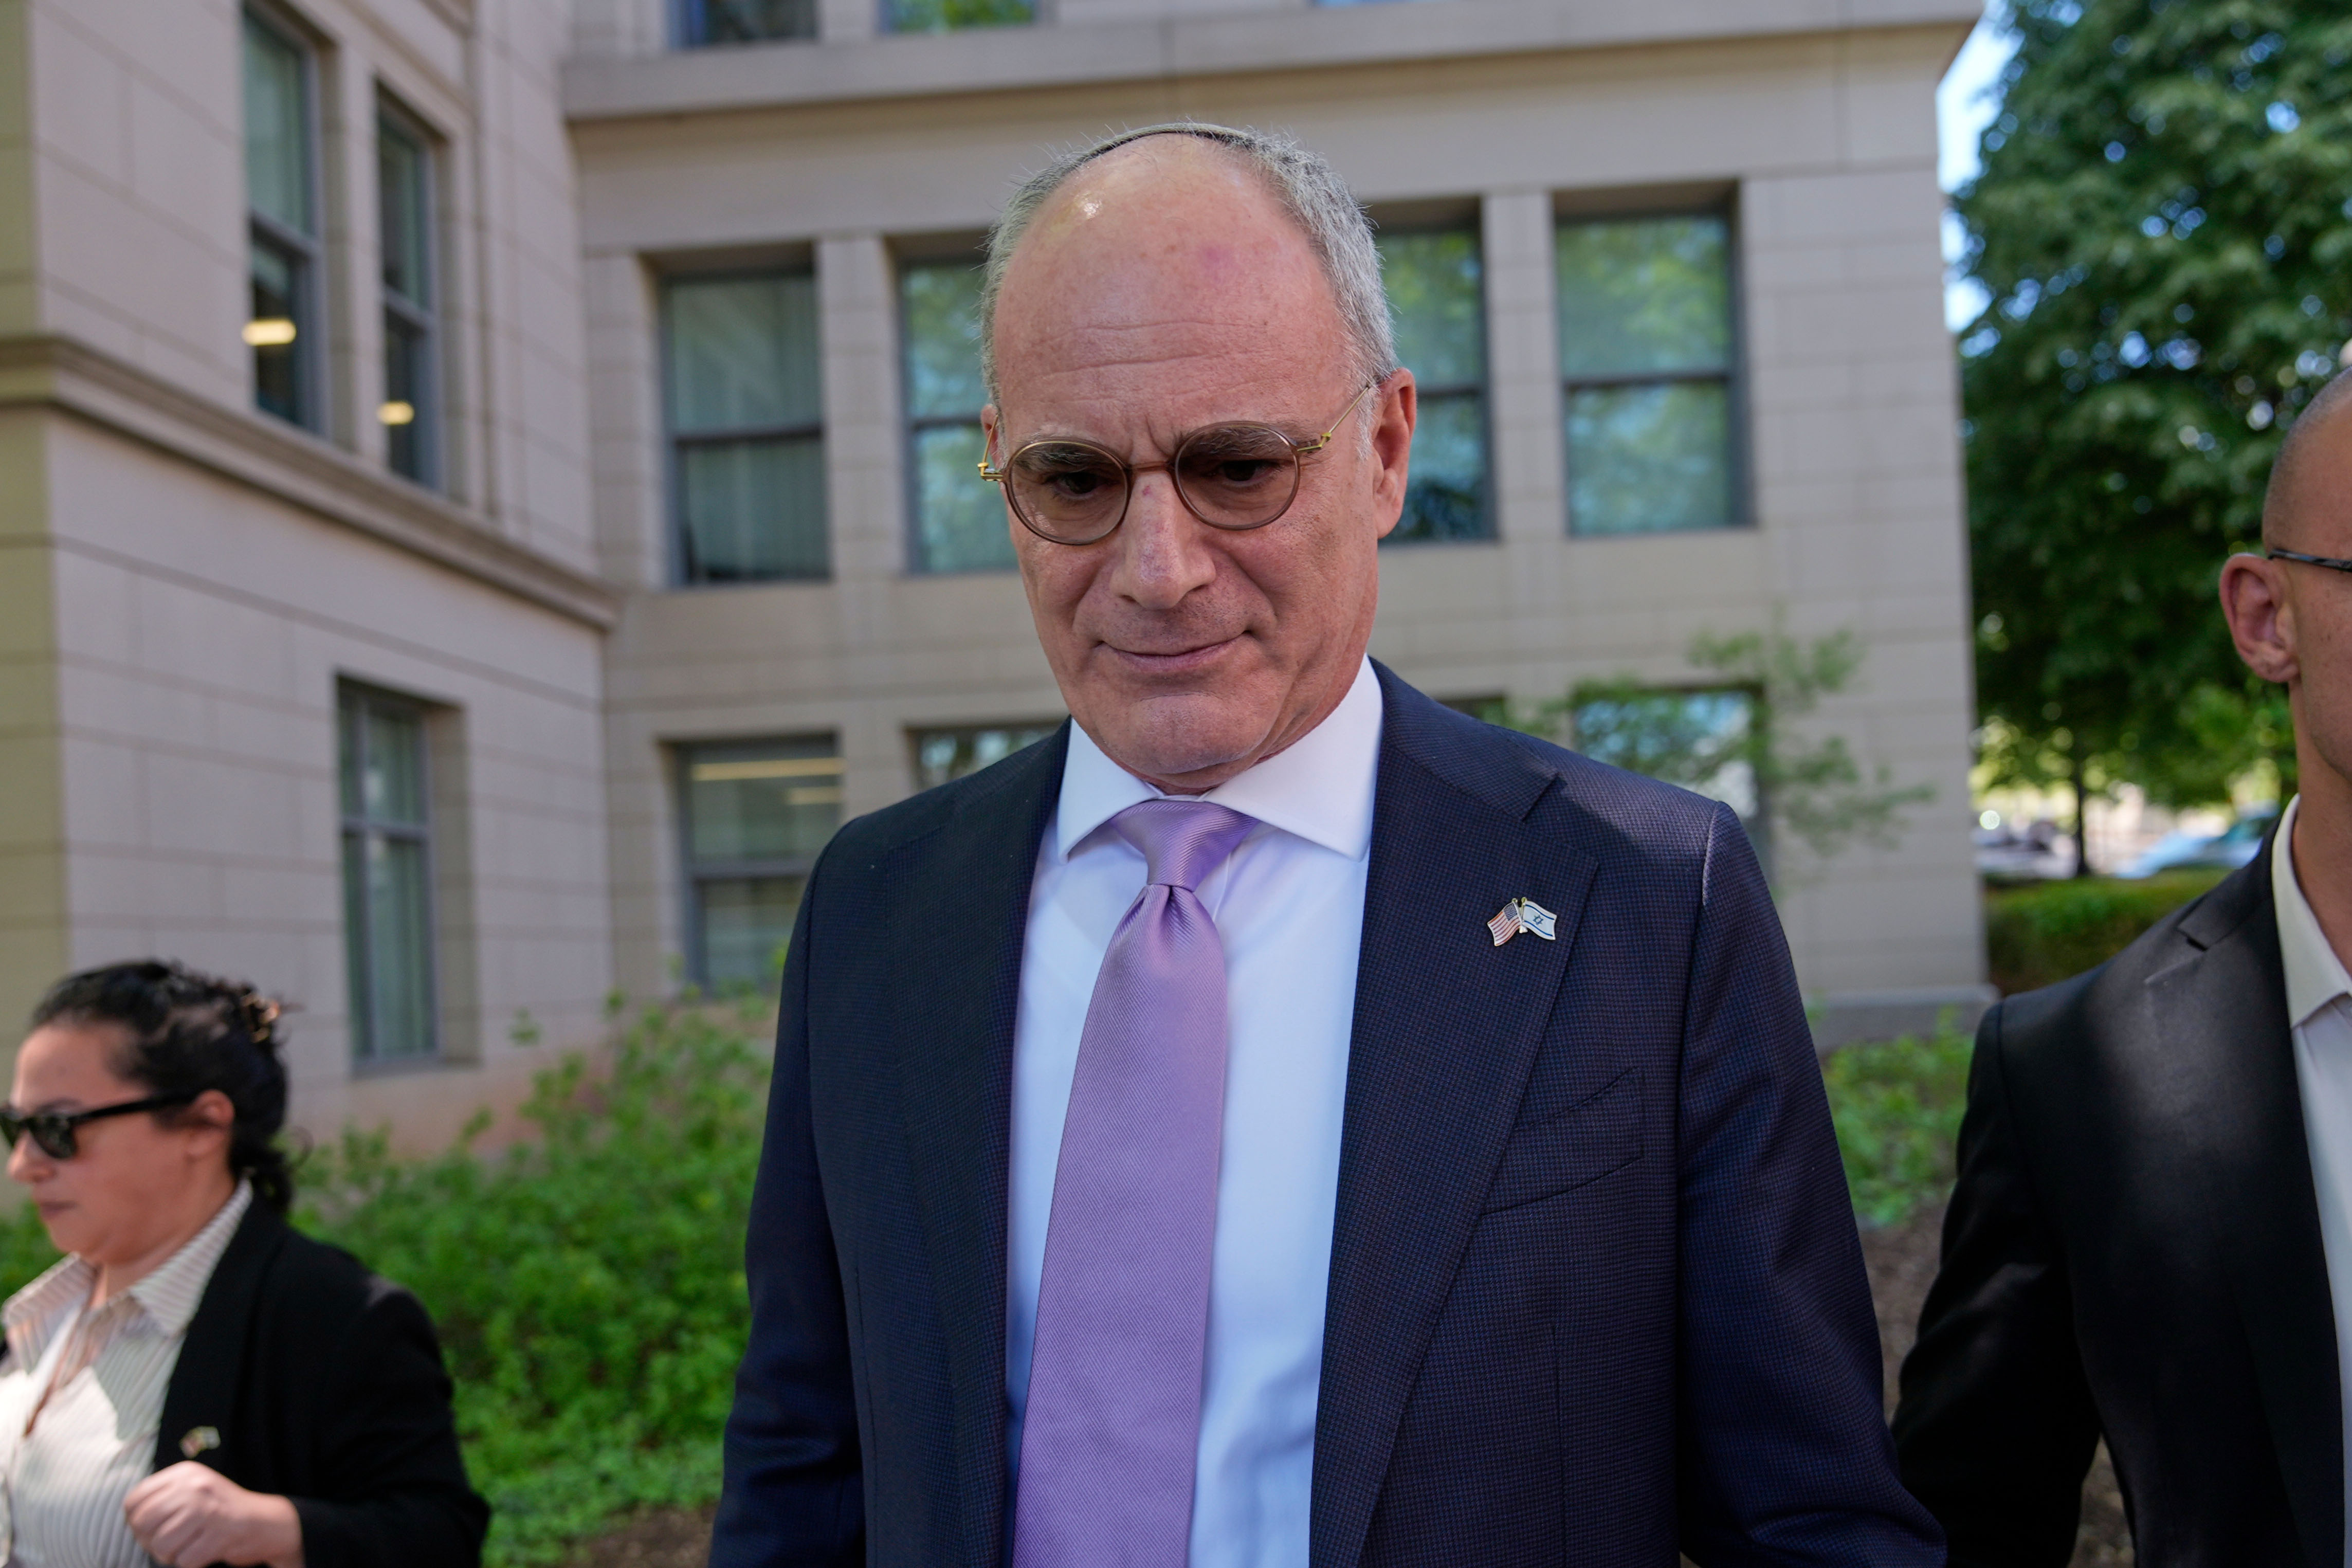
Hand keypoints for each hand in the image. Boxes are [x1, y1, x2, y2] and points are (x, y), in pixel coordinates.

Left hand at [123, 1462, 303, 1567]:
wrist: (264, 1521)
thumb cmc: (219, 1510)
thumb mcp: (192, 1489)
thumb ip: (163, 1496)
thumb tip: (131, 1517)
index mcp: (184, 1473)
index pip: (134, 1500)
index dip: (134, 1521)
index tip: (150, 1528)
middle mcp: (195, 1487)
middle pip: (142, 1523)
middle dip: (148, 1541)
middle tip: (167, 1543)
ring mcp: (209, 1510)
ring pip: (160, 1545)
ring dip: (169, 1555)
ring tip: (186, 1547)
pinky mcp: (220, 1534)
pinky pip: (184, 1560)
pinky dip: (190, 1562)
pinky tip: (203, 1551)